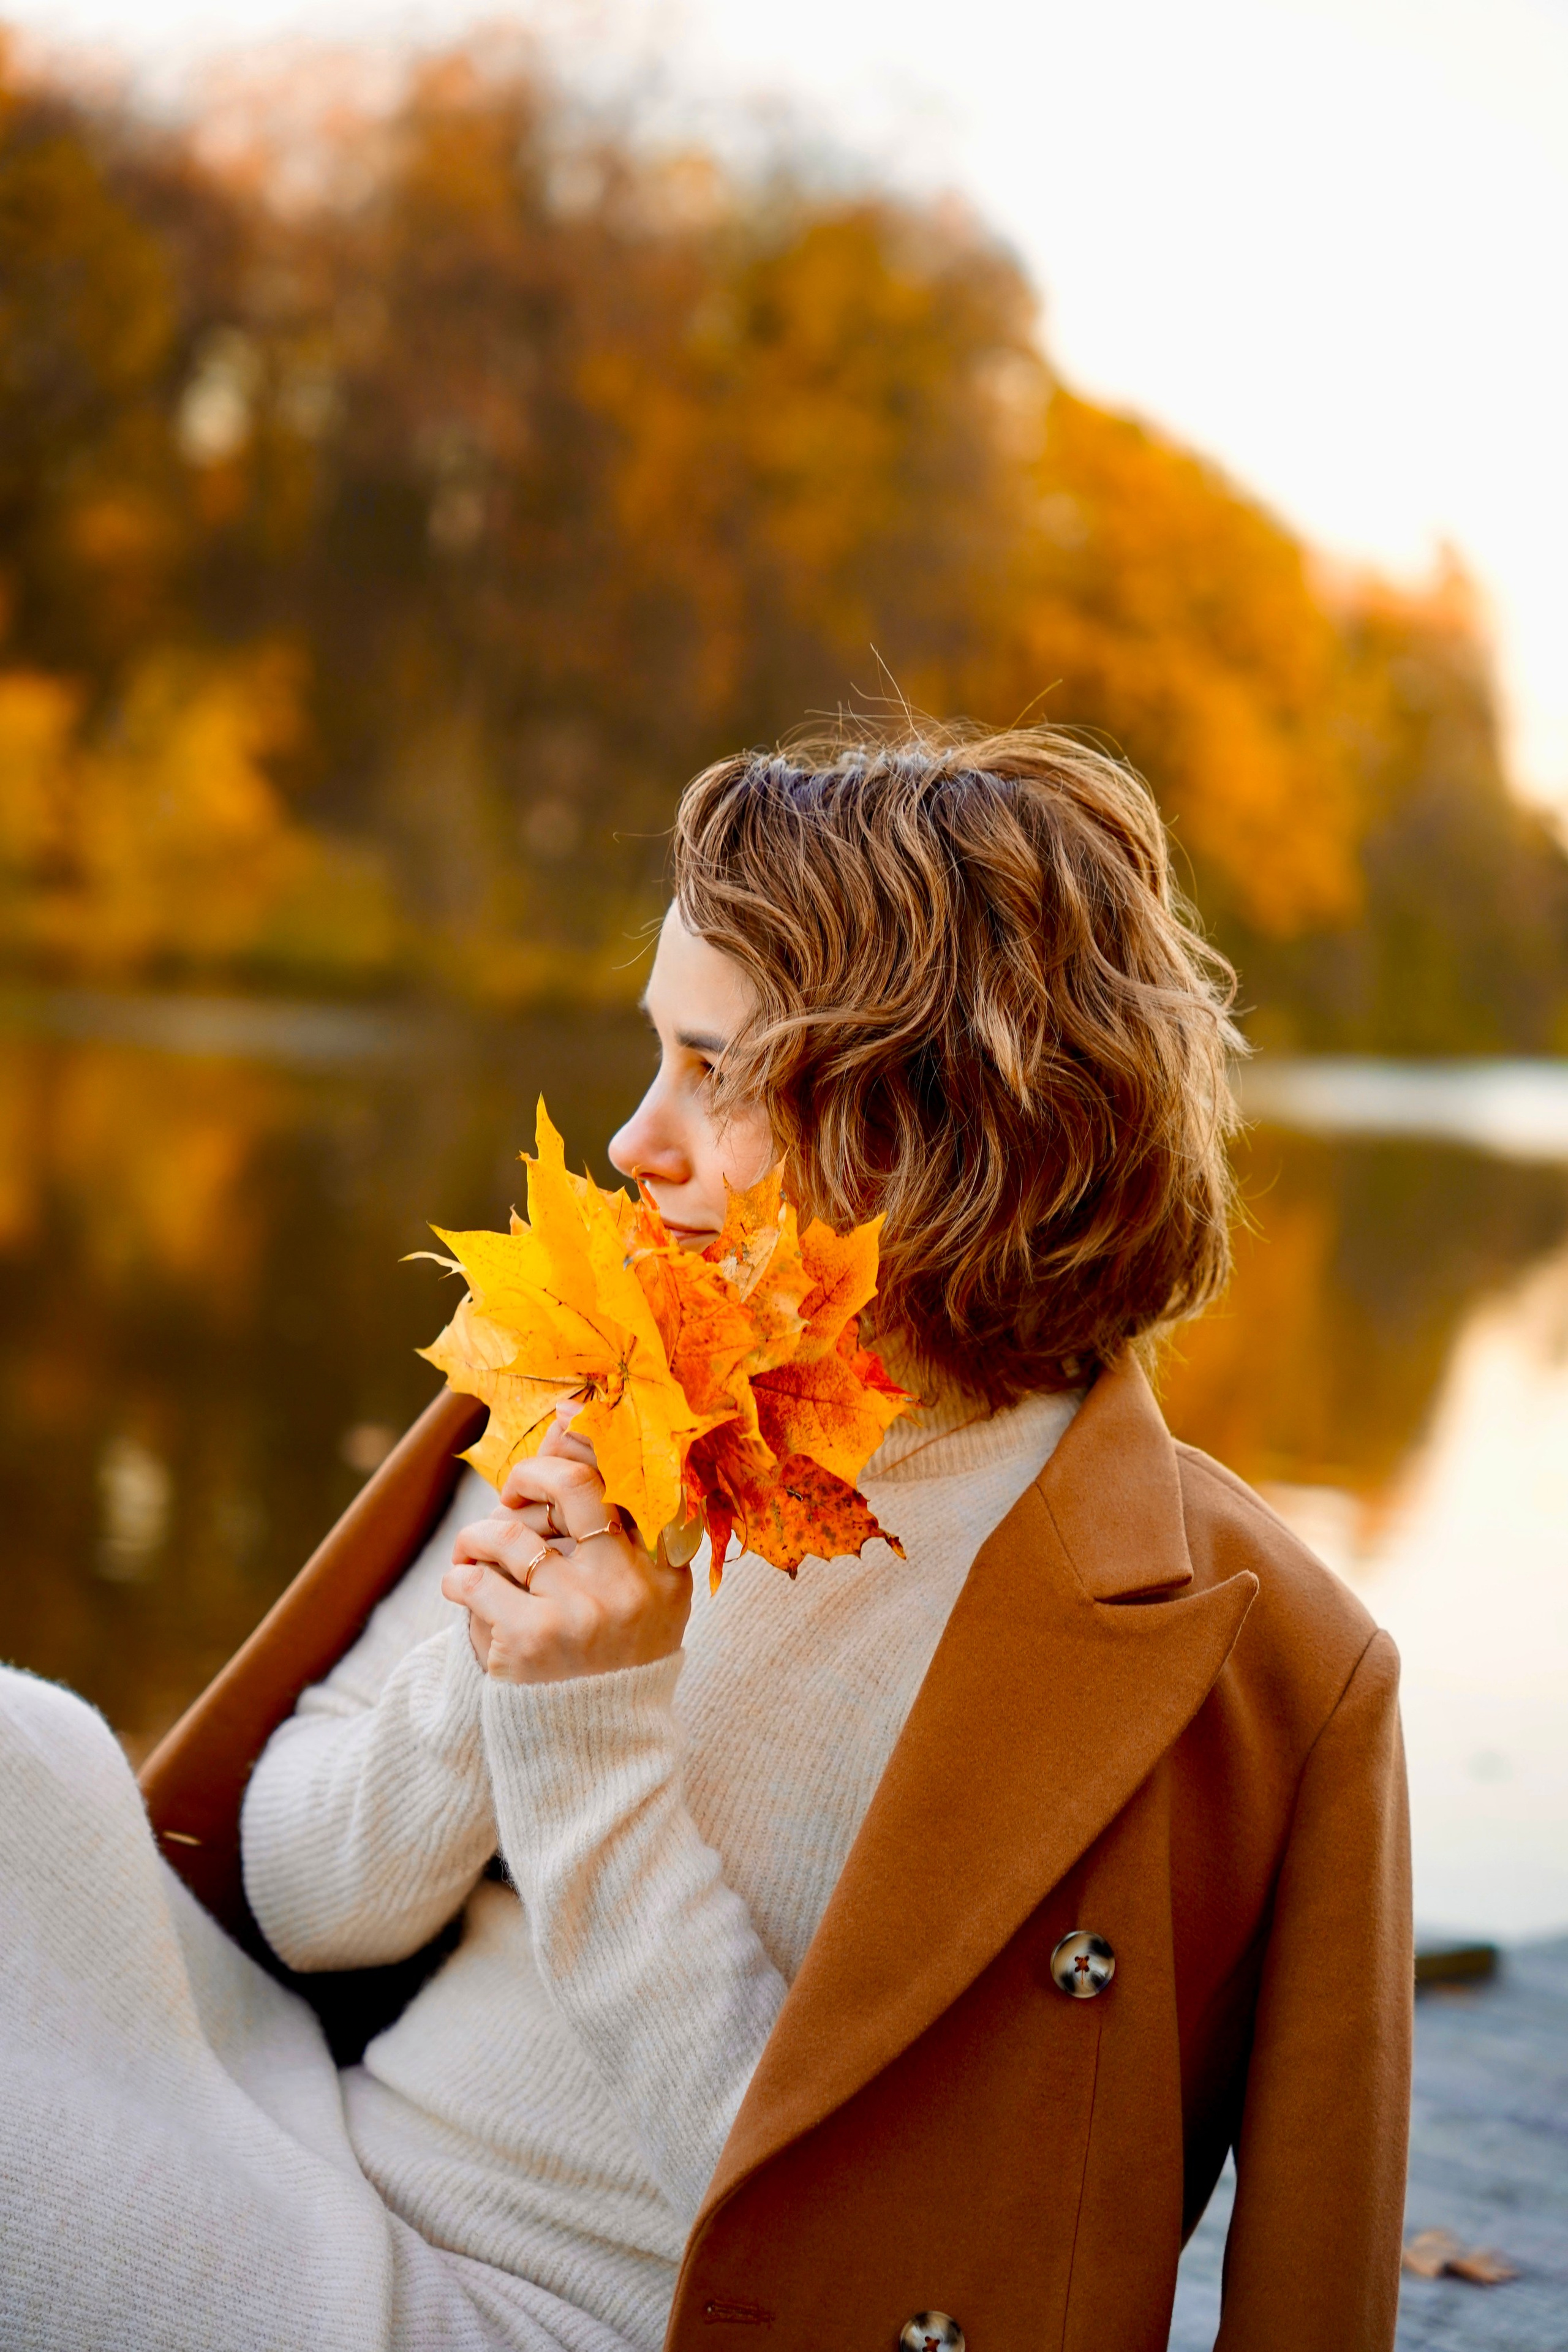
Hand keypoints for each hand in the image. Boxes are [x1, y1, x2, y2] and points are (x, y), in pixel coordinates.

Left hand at [441, 1409, 690, 1683]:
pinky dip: (458, 1579)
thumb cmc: (610, 1667)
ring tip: (473, 1555)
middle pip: (575, 1485)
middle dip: (531, 1474)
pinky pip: (476, 1579)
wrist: (595, 1760)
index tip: (569, 1417)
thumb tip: (581, 1430)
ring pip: (511, 1532)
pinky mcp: (531, 1640)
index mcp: (667, 1573)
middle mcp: (631, 1586)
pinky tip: (461, 1589)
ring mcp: (581, 1612)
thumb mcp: (643, 1605)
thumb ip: (623, 1537)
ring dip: (479, 1536)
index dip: (594, 1440)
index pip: (633, 1480)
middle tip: (513, 1493)